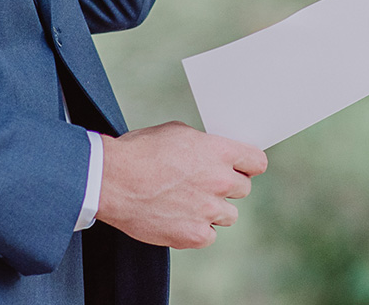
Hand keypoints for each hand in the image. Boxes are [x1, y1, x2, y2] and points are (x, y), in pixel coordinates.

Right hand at [95, 121, 266, 248]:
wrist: (111, 180)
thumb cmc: (139, 152)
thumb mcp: (177, 133)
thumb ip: (204, 145)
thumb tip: (214, 154)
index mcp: (218, 151)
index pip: (257, 162)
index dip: (248, 165)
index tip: (241, 168)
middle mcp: (219, 181)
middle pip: (243, 189)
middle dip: (226, 187)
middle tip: (203, 185)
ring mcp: (208, 210)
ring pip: (229, 215)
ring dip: (213, 210)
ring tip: (187, 202)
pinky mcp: (194, 235)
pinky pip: (209, 235)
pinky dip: (196, 229)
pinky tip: (178, 217)